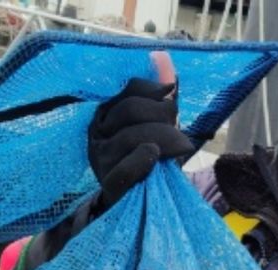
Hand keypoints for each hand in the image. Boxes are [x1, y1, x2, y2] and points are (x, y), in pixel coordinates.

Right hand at [88, 52, 193, 207]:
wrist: (140, 205)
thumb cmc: (151, 161)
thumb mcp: (158, 125)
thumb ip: (161, 95)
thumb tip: (162, 57)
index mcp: (106, 113)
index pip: (129, 89)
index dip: (154, 91)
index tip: (171, 100)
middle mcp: (97, 134)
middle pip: (131, 110)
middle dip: (163, 116)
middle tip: (179, 130)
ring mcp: (100, 160)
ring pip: (133, 137)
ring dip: (165, 140)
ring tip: (180, 149)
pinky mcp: (109, 185)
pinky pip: (126, 169)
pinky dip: (143, 160)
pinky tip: (154, 157)